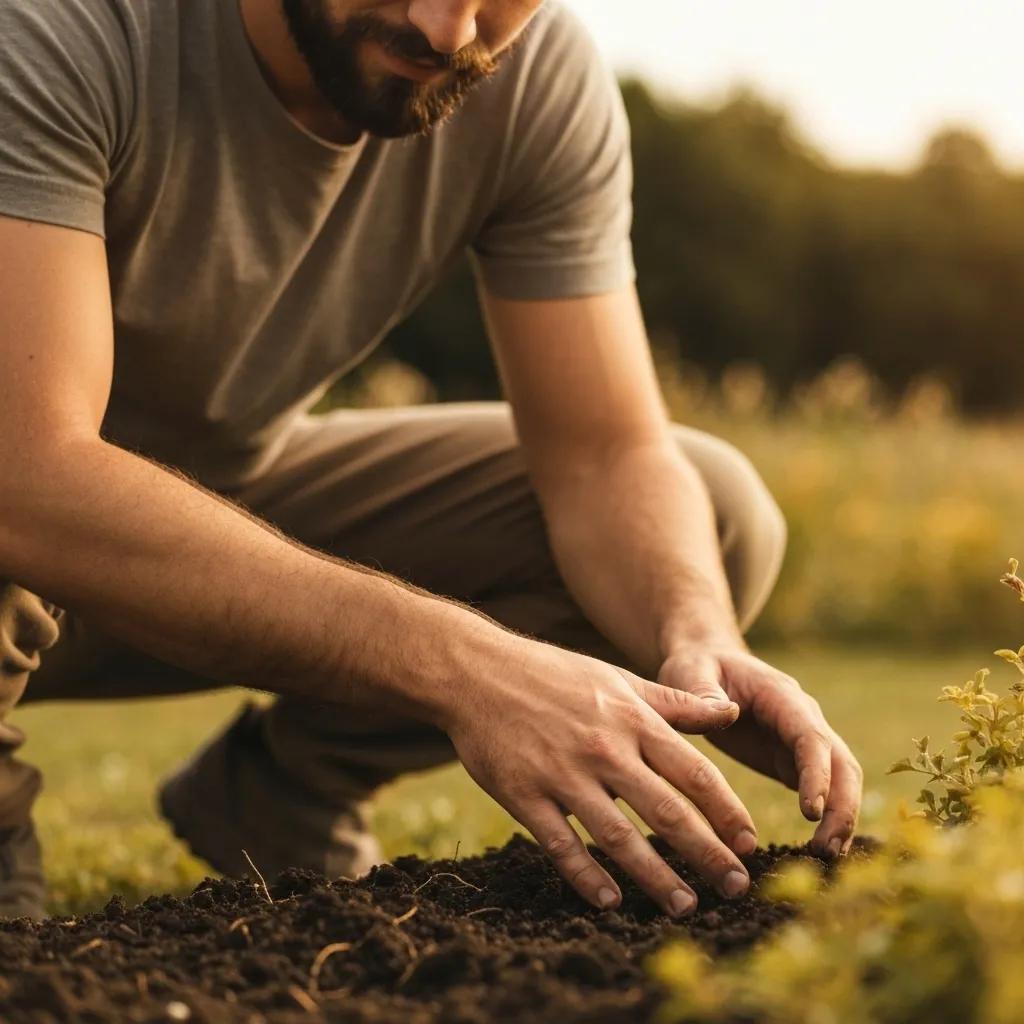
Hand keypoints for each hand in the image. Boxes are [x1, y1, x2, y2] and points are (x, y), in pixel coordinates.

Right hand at [441, 634, 758, 915]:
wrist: (478, 672)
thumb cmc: (553, 675)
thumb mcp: (619, 679)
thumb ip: (676, 702)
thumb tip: (731, 711)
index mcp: (631, 720)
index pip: (695, 773)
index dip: (727, 812)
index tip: (751, 844)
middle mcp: (604, 749)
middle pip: (667, 811)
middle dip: (707, 854)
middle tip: (736, 889)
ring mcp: (562, 774)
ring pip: (619, 836)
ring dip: (656, 876)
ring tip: (685, 906)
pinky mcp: (524, 795)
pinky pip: (561, 844)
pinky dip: (587, 875)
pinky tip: (610, 900)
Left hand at [659, 645, 862, 857]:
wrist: (704, 665)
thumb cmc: (695, 667)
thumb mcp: (689, 672)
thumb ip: (701, 692)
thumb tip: (727, 714)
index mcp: (780, 695)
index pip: (810, 736)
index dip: (816, 773)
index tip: (811, 812)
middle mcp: (802, 718)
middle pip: (840, 762)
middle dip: (841, 805)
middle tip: (827, 849)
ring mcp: (801, 742)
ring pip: (839, 780)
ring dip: (840, 817)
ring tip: (825, 857)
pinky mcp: (792, 762)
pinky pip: (821, 791)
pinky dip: (827, 820)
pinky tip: (818, 853)